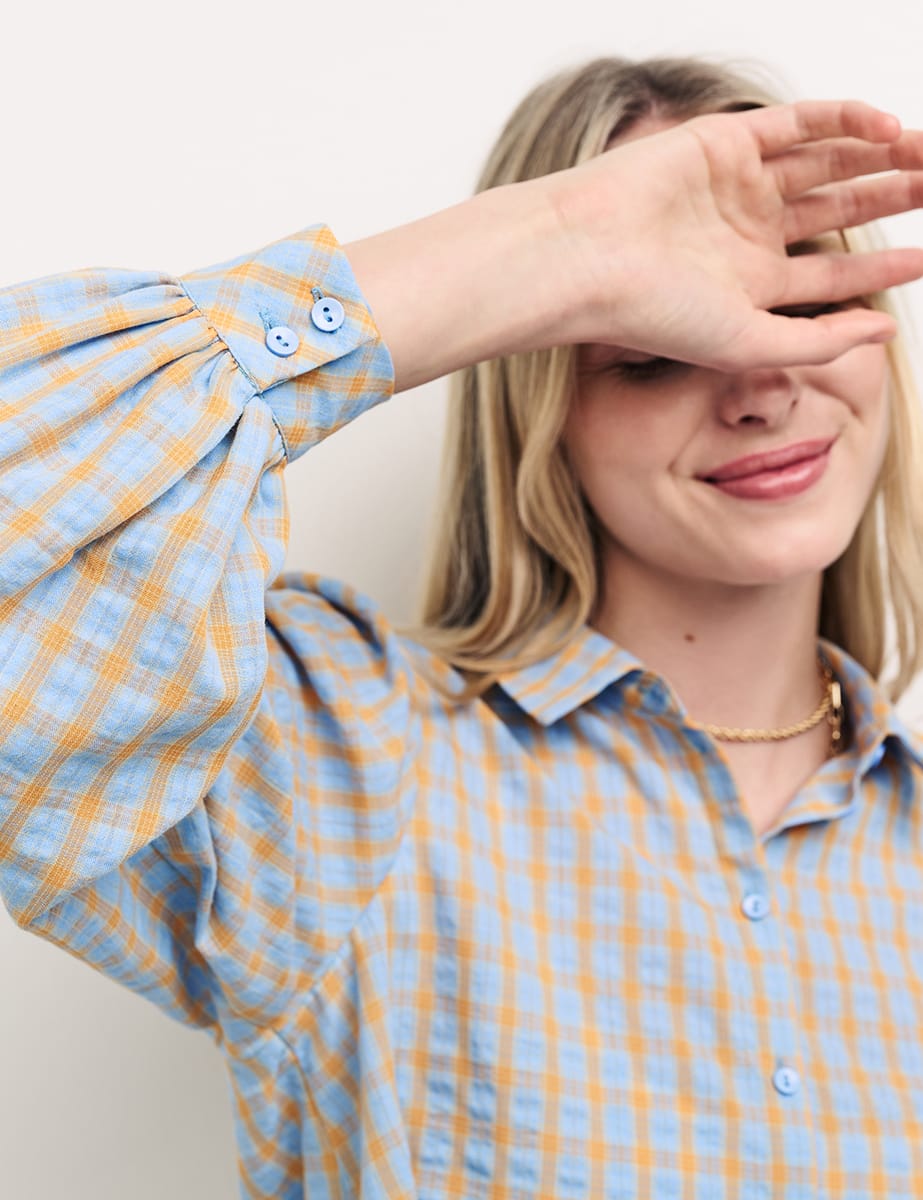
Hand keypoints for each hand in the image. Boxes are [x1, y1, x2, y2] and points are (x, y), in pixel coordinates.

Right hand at [545, 100, 922, 367]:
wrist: (589, 260)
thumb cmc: (654, 312)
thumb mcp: (749, 343)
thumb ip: (819, 342)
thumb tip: (885, 333)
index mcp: (748, 285)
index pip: (830, 277)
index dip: (881, 269)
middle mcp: (745, 234)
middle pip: (835, 212)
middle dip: (888, 200)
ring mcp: (736, 186)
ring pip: (826, 163)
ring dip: (878, 157)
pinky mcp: (725, 143)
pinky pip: (800, 123)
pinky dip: (845, 119)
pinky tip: (887, 127)